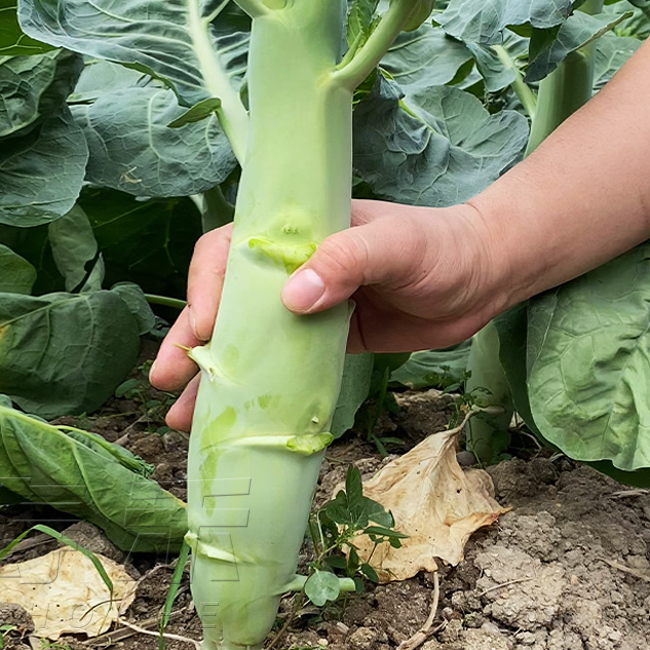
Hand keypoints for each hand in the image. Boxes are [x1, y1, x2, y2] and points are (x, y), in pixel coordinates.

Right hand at [150, 199, 501, 429]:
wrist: (482, 277)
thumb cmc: (439, 247)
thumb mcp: (395, 245)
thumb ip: (346, 262)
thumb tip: (291, 299)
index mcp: (297, 231)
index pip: (231, 251)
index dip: (208, 286)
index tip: (208, 326)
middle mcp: (291, 267)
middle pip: (225, 300)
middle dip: (192, 337)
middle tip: (167, 377)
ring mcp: (306, 307)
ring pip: (246, 338)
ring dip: (213, 373)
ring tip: (181, 414)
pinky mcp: (324, 340)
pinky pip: (280, 364)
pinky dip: (256, 389)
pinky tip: (233, 418)